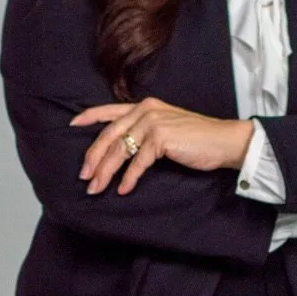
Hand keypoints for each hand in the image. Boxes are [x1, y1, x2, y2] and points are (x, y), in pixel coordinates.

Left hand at [71, 98, 253, 194]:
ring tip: (96, 188)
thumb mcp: (166, 128)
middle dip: (93, 158)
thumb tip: (122, 151)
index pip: (109, 111)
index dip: (89, 117)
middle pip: (110, 135)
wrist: (224, 140)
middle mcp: (146, 110)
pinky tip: (123, 190)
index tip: (72, 126)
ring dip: (106, 172)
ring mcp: (153, 122)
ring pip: (120, 150)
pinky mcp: (161, 138)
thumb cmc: (197, 139)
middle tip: (84, 177)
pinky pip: (137, 162)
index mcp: (145, 106)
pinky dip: (128, 178)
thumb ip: (145, 131)